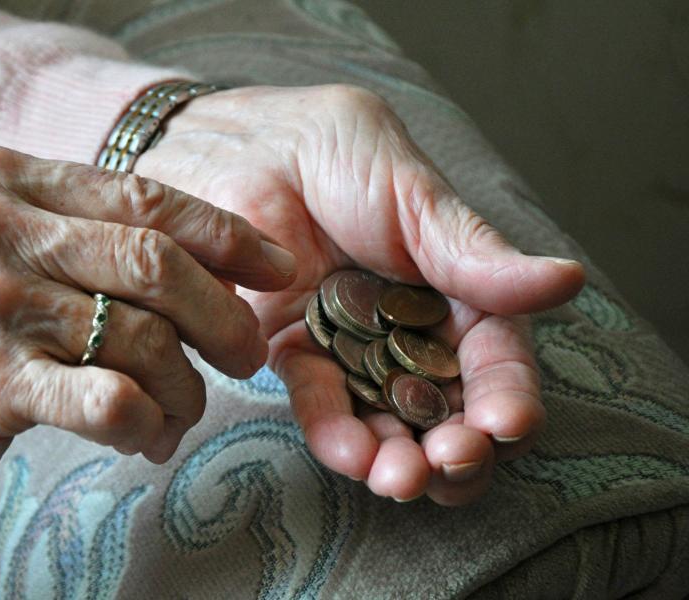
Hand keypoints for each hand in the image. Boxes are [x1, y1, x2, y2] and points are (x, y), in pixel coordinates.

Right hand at [0, 144, 296, 532]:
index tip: (277, 267)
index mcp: (0, 176)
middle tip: (247, 355)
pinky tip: (144, 434)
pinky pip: (113, 400)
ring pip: (146, 339)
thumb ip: (89, 234)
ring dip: (185, 386)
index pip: (144, 196)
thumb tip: (221, 263)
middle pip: (157, 262)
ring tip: (179, 409)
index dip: (226, 233)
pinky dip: (149, 422)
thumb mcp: (3, 245)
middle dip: (225, 315)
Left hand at [134, 85, 585, 504]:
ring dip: (399, 458)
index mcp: (455, 290)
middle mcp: (410, 330)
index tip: (506, 423)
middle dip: (456, 447)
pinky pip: (320, 403)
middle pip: (447, 407)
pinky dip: (336, 433)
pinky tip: (351, 453)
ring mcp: (352, 349)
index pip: (494, 357)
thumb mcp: (412, 194)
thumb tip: (566, 281)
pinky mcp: (295, 355)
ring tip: (399, 478)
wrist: (241, 147)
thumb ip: (474, 252)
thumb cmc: (334, 153)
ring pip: (387, 420)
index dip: (507, 395)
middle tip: (451, 462)